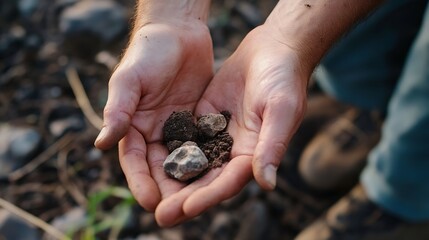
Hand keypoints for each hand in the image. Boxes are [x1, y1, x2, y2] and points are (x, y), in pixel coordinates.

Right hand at [94, 21, 213, 210]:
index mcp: (133, 127)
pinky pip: (205, 146)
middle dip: (168, 191)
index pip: (136, 162)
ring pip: (184, 162)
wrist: (178, 31)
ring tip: (200, 203)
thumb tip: (101, 144)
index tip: (151, 202)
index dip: (141, 182)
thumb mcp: (130, 79)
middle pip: (161, 169)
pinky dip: (210, 162)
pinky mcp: (199, 122)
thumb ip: (118, 110)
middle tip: (178, 214)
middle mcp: (155, 133)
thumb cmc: (148, 52)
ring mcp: (178, 129)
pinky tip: (221, 176)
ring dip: (191, 183)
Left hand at [154, 25, 309, 225]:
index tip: (185, 208)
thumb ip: (271, 146)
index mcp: (254, 154)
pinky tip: (150, 161)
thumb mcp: (281, 110)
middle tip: (161, 216)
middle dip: (184, 198)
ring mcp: (218, 134)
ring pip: (193, 162)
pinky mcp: (205, 118)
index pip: (228, 182)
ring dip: (174, 181)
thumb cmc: (284, 79)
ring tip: (150, 197)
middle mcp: (234, 150)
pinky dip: (171, 150)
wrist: (273, 50)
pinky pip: (186, 137)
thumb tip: (267, 184)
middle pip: (207, 180)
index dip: (208, 196)